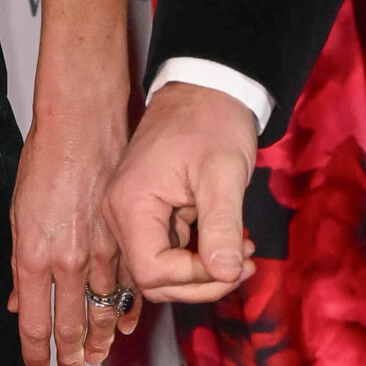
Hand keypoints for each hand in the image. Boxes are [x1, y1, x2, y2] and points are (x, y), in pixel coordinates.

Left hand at [10, 93, 134, 365]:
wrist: (82, 123)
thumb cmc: (44, 161)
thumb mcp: (19, 213)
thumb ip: (21, 263)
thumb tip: (18, 300)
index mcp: (34, 256)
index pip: (34, 322)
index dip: (36, 351)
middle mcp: (68, 261)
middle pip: (71, 323)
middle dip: (72, 352)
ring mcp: (102, 251)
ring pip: (104, 308)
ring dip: (102, 336)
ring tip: (100, 354)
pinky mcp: (127, 236)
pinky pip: (130, 284)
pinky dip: (130, 307)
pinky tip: (129, 323)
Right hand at [105, 82, 259, 304]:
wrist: (207, 85)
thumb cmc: (213, 122)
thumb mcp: (223, 174)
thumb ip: (222, 226)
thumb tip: (226, 274)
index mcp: (130, 204)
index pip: (151, 271)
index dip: (194, 278)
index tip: (232, 263)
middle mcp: (120, 213)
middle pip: (153, 276)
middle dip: (202, 279)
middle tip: (245, 264)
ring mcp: (131, 212)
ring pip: (161, 267)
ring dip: (202, 270)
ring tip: (243, 252)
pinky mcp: (145, 210)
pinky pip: (165, 248)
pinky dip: (197, 253)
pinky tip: (229, 241)